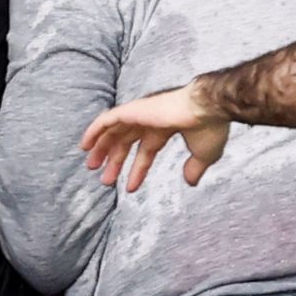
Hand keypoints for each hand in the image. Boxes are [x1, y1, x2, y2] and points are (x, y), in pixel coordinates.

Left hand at [79, 84, 229, 189]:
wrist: (208, 108)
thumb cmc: (210, 126)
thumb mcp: (204, 154)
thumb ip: (194, 167)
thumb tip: (190, 181)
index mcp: (167, 126)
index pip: (147, 150)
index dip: (138, 169)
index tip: (130, 187)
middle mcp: (152, 118)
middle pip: (126, 141)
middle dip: (115, 160)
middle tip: (104, 179)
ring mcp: (141, 112)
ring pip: (114, 131)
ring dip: (101, 148)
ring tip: (91, 166)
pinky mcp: (133, 110)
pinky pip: (106, 120)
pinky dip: (94, 131)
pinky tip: (85, 145)